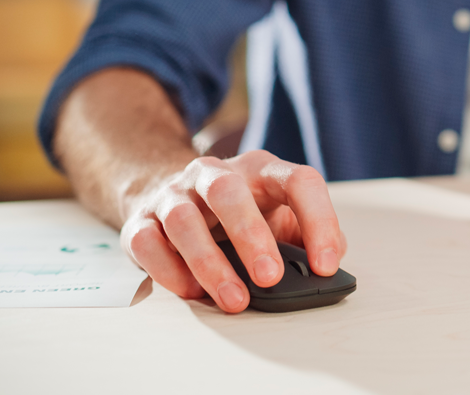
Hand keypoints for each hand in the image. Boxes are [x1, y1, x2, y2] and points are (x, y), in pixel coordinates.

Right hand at [119, 150, 344, 312]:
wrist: (171, 196)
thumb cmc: (240, 213)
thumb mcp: (280, 215)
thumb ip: (307, 236)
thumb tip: (328, 264)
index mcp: (262, 170)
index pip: (299, 181)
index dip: (319, 221)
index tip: (325, 266)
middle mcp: (215, 174)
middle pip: (228, 192)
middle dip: (251, 237)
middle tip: (270, 278)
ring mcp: (174, 194)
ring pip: (184, 220)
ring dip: (210, 264)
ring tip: (235, 299)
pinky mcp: (141, 220)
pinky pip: (148, 242)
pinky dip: (169, 271)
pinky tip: (192, 291)